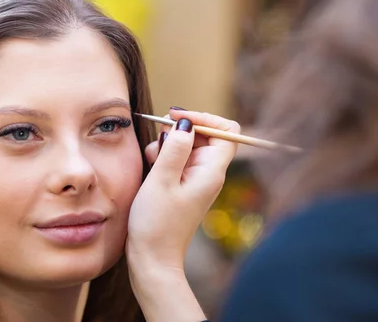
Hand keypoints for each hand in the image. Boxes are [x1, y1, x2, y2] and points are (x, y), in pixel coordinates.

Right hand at [127, 108, 238, 271]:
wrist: (152, 259)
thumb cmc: (156, 224)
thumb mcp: (161, 181)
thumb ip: (175, 149)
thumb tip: (186, 123)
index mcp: (211, 171)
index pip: (226, 131)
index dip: (204, 118)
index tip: (177, 118)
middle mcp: (208, 173)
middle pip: (205, 135)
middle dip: (180, 131)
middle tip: (159, 143)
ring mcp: (195, 180)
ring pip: (188, 146)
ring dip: (168, 145)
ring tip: (152, 160)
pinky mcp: (182, 186)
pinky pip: (178, 160)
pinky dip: (164, 157)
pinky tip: (150, 167)